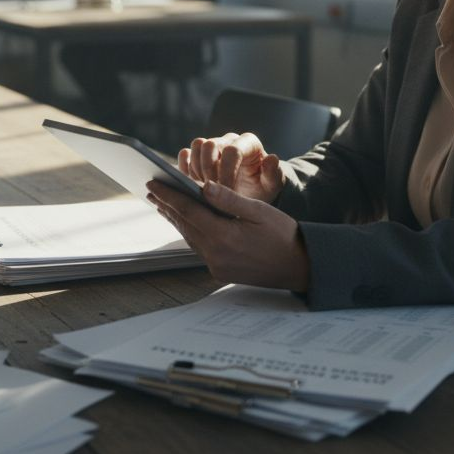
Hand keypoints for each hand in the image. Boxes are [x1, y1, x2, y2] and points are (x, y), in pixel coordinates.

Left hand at [147, 179, 308, 291]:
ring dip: (176, 219)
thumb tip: (203, 187)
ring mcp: (217, 266)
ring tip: (164, 204)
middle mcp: (216, 254)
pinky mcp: (221, 272)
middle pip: (184, 224)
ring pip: (190, 237)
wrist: (300, 267)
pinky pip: (199, 249)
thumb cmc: (283, 235)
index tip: (154, 182)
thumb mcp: (259, 210)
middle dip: (167, 205)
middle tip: (152, 189)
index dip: (169, 195)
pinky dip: (190, 232)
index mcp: (224, 236)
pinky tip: (187, 223)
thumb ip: (229, 199)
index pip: (188, 210)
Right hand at [178, 133, 283, 203]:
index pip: (233, 151)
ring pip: (196, 146)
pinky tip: (192, 184)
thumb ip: (273, 173)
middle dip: (209, 170)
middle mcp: (229, 140)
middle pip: (210, 145)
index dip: (227, 172)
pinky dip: (185, 169)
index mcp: (248, 143)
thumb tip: (271, 158)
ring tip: (204, 189)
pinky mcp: (198, 156)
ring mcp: (212, 146)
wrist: (251, 193)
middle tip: (213, 191)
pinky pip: (185, 154)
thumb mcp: (272, 185)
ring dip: (196, 169)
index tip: (227, 192)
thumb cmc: (262, 187)